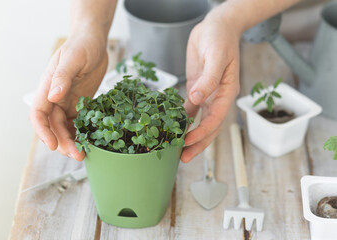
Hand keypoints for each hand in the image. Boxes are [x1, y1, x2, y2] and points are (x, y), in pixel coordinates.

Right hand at [29, 32, 107, 160]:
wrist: (93, 41)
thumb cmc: (81, 45)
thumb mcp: (73, 58)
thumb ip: (63, 77)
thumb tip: (53, 96)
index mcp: (47, 87)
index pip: (38, 113)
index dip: (43, 131)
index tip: (52, 144)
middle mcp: (54, 97)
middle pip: (52, 126)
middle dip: (62, 143)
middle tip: (77, 155)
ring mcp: (67, 102)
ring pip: (64, 128)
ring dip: (71, 142)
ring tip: (83, 154)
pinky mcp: (80, 104)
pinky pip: (78, 123)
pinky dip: (81, 134)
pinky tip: (90, 143)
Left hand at [181, 16, 241, 162]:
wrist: (216, 26)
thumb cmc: (220, 38)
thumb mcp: (216, 57)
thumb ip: (208, 79)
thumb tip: (196, 99)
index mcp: (227, 91)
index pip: (215, 118)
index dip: (202, 132)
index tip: (189, 141)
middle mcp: (217, 97)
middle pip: (208, 126)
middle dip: (197, 143)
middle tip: (184, 158)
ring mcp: (206, 94)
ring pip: (199, 122)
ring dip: (189, 136)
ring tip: (177, 151)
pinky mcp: (196, 89)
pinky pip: (189, 110)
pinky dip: (182, 120)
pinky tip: (172, 130)